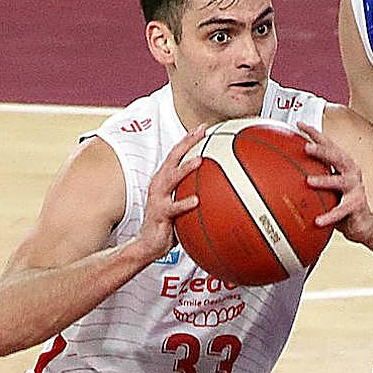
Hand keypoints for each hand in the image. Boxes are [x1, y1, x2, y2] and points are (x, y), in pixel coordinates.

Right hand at [136, 123, 206, 260]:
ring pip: (171, 179)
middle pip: (172, 158)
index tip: (204, 127)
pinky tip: (197, 201)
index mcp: (165, 179)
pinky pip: (173, 208)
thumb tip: (224, 188)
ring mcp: (158, 198)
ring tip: (200, 160)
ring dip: (185, 168)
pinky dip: (184, 203)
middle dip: (186, 143)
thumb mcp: (183, 204)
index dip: (189, 139)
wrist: (148, 244)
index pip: (177, 154)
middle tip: (202, 132)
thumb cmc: (168, 223)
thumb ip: (197, 193)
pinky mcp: (159, 214)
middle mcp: (159, 185)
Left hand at [298, 123, 372, 244]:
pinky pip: (340, 211)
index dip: (315, 134)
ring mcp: (356, 189)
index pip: (329, 145)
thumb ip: (314, 178)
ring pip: (340, 181)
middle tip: (306, 147)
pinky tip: (318, 221)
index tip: (299, 124)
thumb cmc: (343, 203)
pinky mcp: (356, 206)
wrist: (364, 224)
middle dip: (322, 150)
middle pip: (337, 157)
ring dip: (325, 180)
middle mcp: (352, 173)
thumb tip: (284, 173)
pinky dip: (329, 216)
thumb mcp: (328, 189)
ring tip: (309, 181)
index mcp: (343, 165)